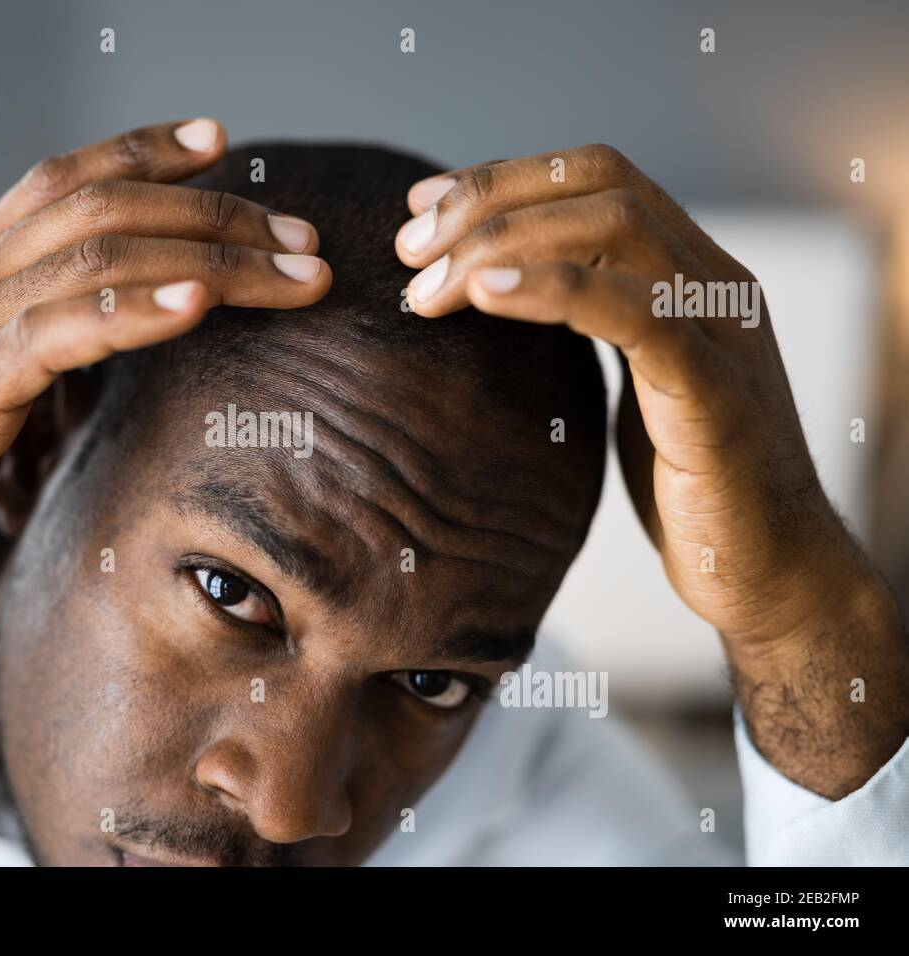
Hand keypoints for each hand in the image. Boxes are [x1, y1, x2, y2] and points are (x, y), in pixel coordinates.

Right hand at [0, 118, 331, 652]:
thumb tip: (61, 318)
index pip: (64, 179)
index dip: (147, 151)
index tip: (222, 142)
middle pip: (109, 211)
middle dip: (220, 218)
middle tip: (306, 238)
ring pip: (99, 260)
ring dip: (212, 260)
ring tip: (295, 271)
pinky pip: (57, 336)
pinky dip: (135, 312)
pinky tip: (198, 303)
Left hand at [395, 144, 906, 795]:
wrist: (768, 569)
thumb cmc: (688, 483)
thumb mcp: (630, 382)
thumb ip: (590, 326)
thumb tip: (498, 295)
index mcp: (688, 272)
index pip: (597, 178)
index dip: (504, 178)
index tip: (422, 206)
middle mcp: (711, 280)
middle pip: (600, 184)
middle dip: (490, 201)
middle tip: (408, 250)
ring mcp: (719, 329)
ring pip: (617, 229)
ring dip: (503, 243)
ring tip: (427, 285)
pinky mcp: (713, 391)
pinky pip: (635, 314)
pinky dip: (553, 291)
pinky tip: (484, 296)